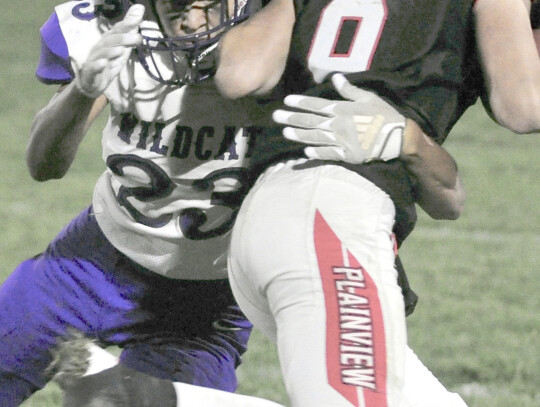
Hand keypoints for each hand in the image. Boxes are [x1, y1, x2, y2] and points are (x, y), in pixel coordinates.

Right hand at [74, 5, 143, 97]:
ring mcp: (95, 58)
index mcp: (108, 40)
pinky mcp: (91, 71)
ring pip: (102, 53)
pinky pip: (94, 67)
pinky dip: (98, 65)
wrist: (92, 83)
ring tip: (121, 50)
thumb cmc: (108, 63)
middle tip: (138, 38)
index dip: (127, 24)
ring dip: (111, 51)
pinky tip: (104, 63)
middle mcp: (101, 46)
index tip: (139, 19)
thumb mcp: (122, 47)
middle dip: (124, 38)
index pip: (118, 30)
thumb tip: (140, 9)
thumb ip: (130, 32)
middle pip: (111, 40)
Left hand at [273, 73, 404, 162]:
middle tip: (276, 117)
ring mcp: (341, 141)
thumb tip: (335, 77)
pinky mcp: (347, 155)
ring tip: (284, 133)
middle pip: (310, 121)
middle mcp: (338, 125)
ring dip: (299, 135)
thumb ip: (350, 90)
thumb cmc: (384, 115)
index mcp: (342, 110)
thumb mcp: (369, 97)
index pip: (316, 105)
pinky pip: (328, 154)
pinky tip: (305, 152)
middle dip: (292, 118)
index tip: (286, 101)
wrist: (398, 138)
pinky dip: (316, 153)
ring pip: (315, 138)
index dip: (300, 103)